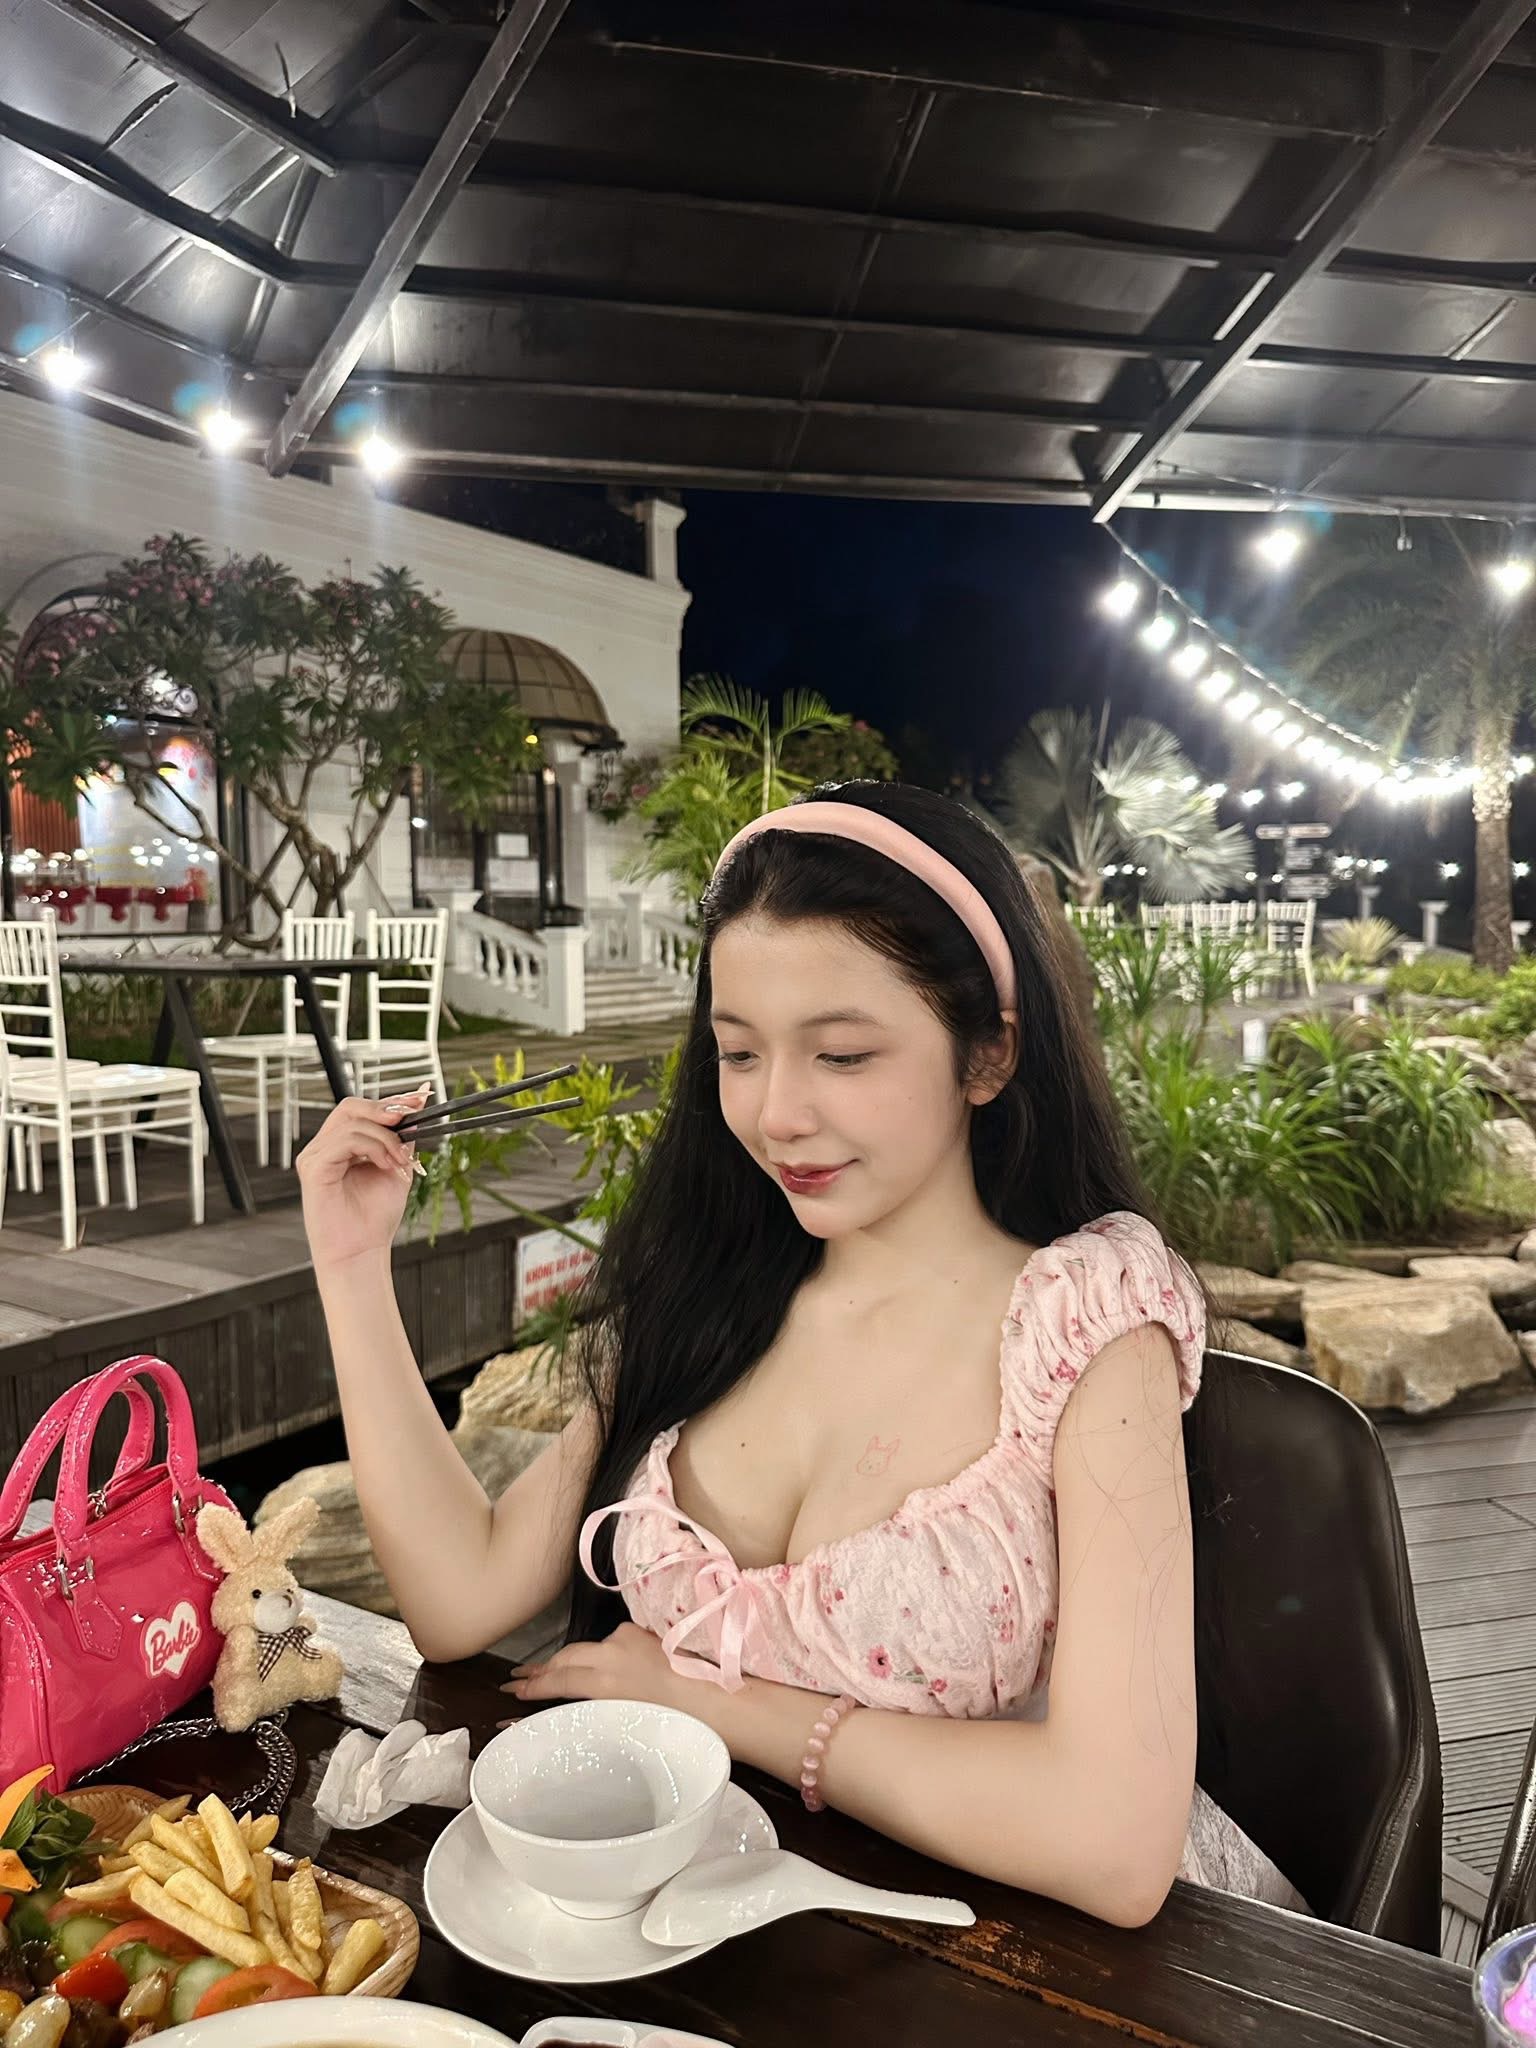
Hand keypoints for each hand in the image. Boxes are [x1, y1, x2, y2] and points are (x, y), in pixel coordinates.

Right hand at [296, 1086, 427, 1270]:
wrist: (362, 1252)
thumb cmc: (374, 1218)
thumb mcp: (397, 1168)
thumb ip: (402, 1138)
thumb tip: (417, 1104)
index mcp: (340, 1146)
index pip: (361, 1110)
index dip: (391, 1101)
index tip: (420, 1098)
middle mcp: (323, 1148)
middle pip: (351, 1107)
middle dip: (386, 1109)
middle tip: (411, 1117)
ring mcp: (314, 1156)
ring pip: (354, 1123)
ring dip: (386, 1138)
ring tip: (401, 1162)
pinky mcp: (313, 1167)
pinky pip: (346, 1140)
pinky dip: (374, 1148)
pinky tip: (387, 1166)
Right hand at [500, 1623, 684, 1721]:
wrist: (719, 1698)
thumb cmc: (680, 1723)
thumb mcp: (628, 1724)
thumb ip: (599, 1712)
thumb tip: (579, 1712)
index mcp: (606, 1683)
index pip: (559, 1680)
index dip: (533, 1686)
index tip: (512, 1689)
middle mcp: (612, 1655)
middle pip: (566, 1657)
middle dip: (540, 1667)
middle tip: (518, 1676)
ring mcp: (629, 1640)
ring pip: (588, 1646)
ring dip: (568, 1658)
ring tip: (548, 1667)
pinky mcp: (645, 1632)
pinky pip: (612, 1640)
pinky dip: (600, 1650)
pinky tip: (598, 1659)